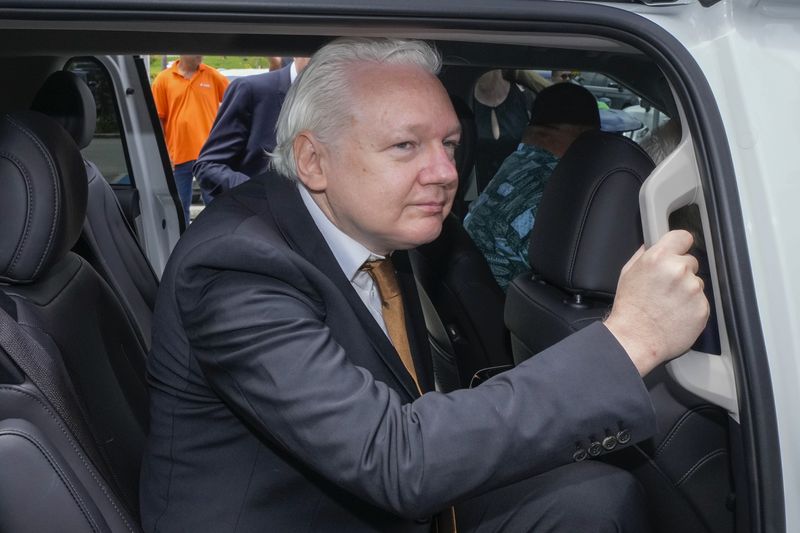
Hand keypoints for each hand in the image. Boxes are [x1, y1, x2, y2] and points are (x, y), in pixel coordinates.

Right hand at [603, 230, 709, 375]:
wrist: (636, 338)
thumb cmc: (630, 309)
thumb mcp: (628, 273)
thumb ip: (644, 255)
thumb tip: (653, 246)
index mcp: (658, 258)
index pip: (683, 236)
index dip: (679, 245)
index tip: (678, 251)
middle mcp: (678, 270)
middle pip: (690, 261)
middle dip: (680, 272)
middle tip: (665, 288)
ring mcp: (693, 289)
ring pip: (696, 283)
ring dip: (687, 291)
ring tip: (668, 304)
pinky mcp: (702, 307)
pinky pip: (701, 302)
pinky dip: (691, 307)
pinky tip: (675, 314)